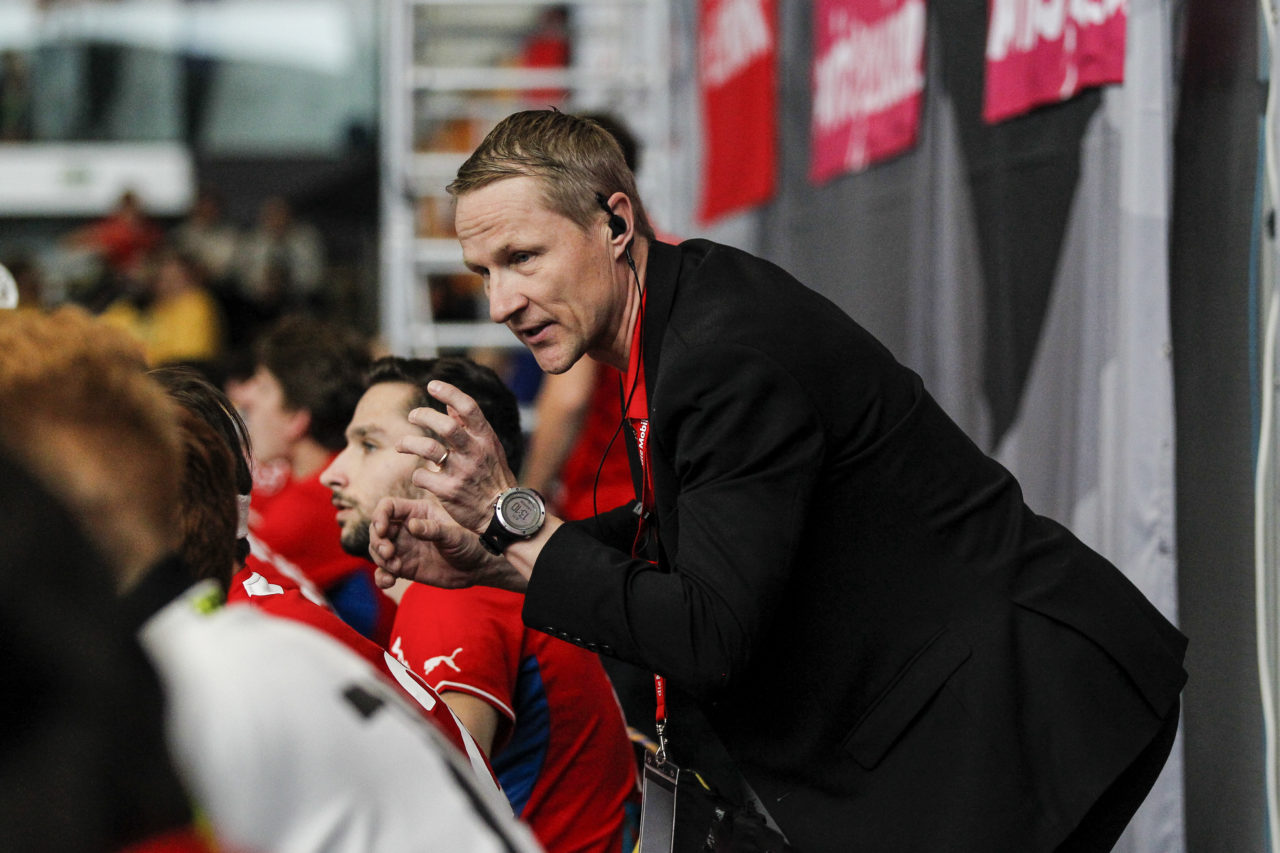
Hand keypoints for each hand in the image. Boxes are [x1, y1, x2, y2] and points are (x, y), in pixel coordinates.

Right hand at [367, 493, 527, 592]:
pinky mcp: (404, 566)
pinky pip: (385, 570)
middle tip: (389, 552)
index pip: (388, 506)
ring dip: (379, 558)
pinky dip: (381, 577)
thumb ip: (434, 529)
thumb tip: (412, 525)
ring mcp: (403, 547)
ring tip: (394, 567)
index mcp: (417, 511)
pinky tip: (388, 582)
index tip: (382, 529)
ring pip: (378, 549)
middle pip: (378, 529)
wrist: (476, 567)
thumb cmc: (469, 543)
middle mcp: (406, 528)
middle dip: (377, 540)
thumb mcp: (454, 535)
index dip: (380, 515)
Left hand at [396, 380, 517, 531]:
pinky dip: (417, 473)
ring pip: (428, 448)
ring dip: (408, 443)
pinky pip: (421, 475)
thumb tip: (448, 403)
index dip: (449, 392)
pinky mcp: (448, 491)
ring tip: (401, 445)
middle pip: (445, 425)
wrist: (500, 514)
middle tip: (412, 416)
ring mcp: (461, 472)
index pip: (468, 408)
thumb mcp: (489, 448)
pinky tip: (420, 475)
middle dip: (423, 416)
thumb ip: (468, 426)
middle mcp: (474, 453)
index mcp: (485, 439)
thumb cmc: (492, 476)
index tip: (432, 385)